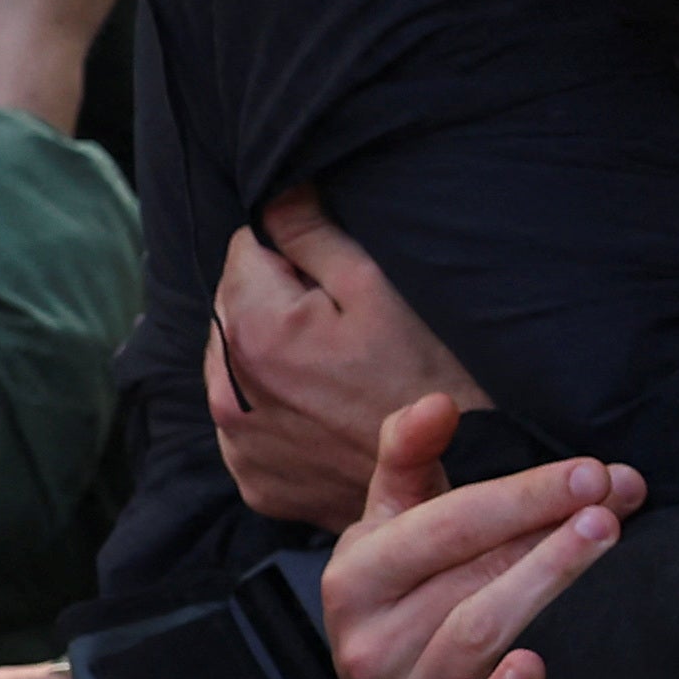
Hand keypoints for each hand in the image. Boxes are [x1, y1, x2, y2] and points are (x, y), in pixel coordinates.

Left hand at [206, 186, 490, 525]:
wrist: (453, 483)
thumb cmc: (428, 376)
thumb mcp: (378, 287)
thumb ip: (311, 234)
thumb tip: (274, 196)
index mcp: (252, 329)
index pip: (244, 249)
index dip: (293, 254)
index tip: (337, 282)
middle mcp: (225, 389)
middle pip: (233, 308)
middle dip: (274, 304)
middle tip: (345, 330)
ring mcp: (236, 443)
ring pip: (234, 365)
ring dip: (269, 357)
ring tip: (337, 374)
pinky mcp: (253, 479)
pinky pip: (247, 422)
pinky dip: (275, 411)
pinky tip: (328, 414)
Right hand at [320, 393, 632, 678]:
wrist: (388, 678)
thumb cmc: (406, 581)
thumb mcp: (394, 517)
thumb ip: (410, 455)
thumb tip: (437, 405)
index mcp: (356, 575)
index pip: (449, 525)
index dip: (523, 495)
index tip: (591, 473)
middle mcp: (367, 641)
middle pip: (474, 577)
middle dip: (551, 535)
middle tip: (616, 504)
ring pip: (479, 637)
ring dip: (547, 587)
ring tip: (606, 544)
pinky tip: (539, 666)